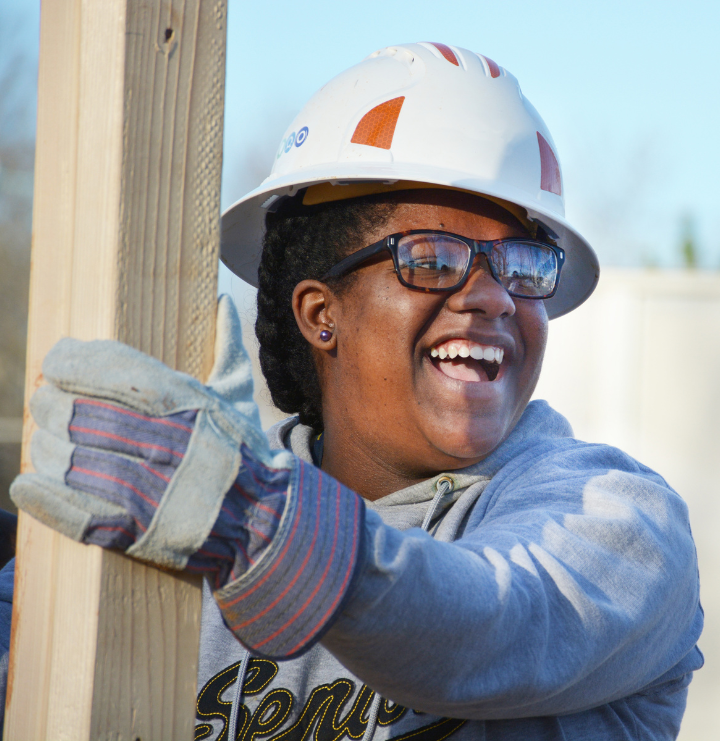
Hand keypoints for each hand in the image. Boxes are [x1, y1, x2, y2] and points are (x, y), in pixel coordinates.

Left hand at [11, 295, 292, 576]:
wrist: (265, 518)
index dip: (73, 363)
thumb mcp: (239, 396)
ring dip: (46, 450)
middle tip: (44, 404)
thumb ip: (227, 348)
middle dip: (51, 406)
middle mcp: (168, 441)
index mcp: (189, 404)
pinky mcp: (141, 531)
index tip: (54, 361)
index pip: (117, 371)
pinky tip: (27, 485)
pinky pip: (79, 514)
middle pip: (82, 414)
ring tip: (44, 444)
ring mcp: (153, 489)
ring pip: (72, 461)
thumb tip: (225, 302)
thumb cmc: (244, 452)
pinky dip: (45, 500)